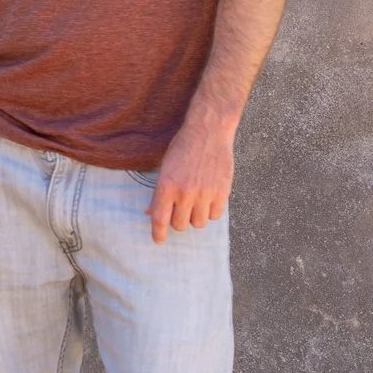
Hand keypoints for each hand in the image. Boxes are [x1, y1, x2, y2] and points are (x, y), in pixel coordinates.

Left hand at [146, 116, 235, 242]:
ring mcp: (205, 194)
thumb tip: (150, 213)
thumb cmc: (182, 148)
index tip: (158, 240)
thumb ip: (159, 192)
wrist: (208, 133)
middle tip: (180, 212)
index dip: (158, 233)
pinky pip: (215, 215)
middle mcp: (185, 193)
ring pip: (199, 223)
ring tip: (195, 204)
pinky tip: (209, 200)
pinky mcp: (222, 192)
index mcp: (166, 186)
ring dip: (196, 217)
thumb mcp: (164, 168)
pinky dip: (211, 212)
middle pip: (180, 225)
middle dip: (178, 221)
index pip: (160, 219)